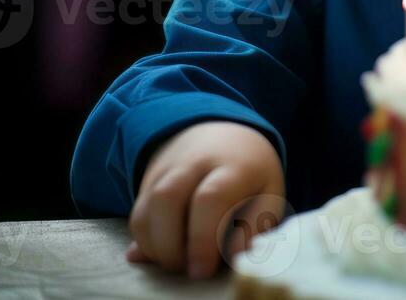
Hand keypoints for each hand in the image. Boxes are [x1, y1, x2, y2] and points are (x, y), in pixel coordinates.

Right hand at [126, 121, 283, 278]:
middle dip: (172, 246)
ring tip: (179, 263)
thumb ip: (255, 224)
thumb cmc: (249, 174)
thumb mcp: (268, 192)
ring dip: (156, 248)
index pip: (211, 197)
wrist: (221, 135)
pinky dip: (145, 244)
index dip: (203, 238)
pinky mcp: (147, 185)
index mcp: (232, 164)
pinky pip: (137, 218)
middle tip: (191, 271)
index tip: (203, 271)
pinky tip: (165, 253)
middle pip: (167, 199)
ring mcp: (165, 171)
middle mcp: (193, 162)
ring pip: (145, 211)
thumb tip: (235, 254)